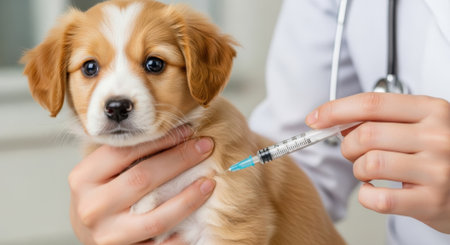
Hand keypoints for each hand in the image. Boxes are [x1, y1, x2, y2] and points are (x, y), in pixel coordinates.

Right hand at [69, 125, 215, 243]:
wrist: (87, 230)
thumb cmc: (100, 193)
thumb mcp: (102, 170)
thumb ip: (126, 153)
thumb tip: (175, 131)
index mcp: (83, 177)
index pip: (124, 151)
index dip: (159, 139)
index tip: (187, 130)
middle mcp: (92, 207)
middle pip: (143, 178)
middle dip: (180, 160)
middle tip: (205, 146)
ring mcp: (108, 235)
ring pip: (156, 217)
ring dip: (188, 198)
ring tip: (208, 182)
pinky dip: (183, 233)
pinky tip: (200, 219)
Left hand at [306, 92, 449, 232]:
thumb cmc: (441, 153)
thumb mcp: (420, 125)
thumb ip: (382, 119)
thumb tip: (337, 121)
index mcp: (432, 110)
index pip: (371, 104)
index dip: (335, 110)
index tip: (315, 119)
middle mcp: (437, 137)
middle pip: (366, 134)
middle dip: (347, 145)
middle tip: (354, 152)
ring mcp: (437, 170)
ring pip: (369, 164)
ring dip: (358, 170)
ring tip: (369, 172)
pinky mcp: (431, 201)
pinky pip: (378, 198)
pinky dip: (366, 195)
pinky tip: (374, 190)